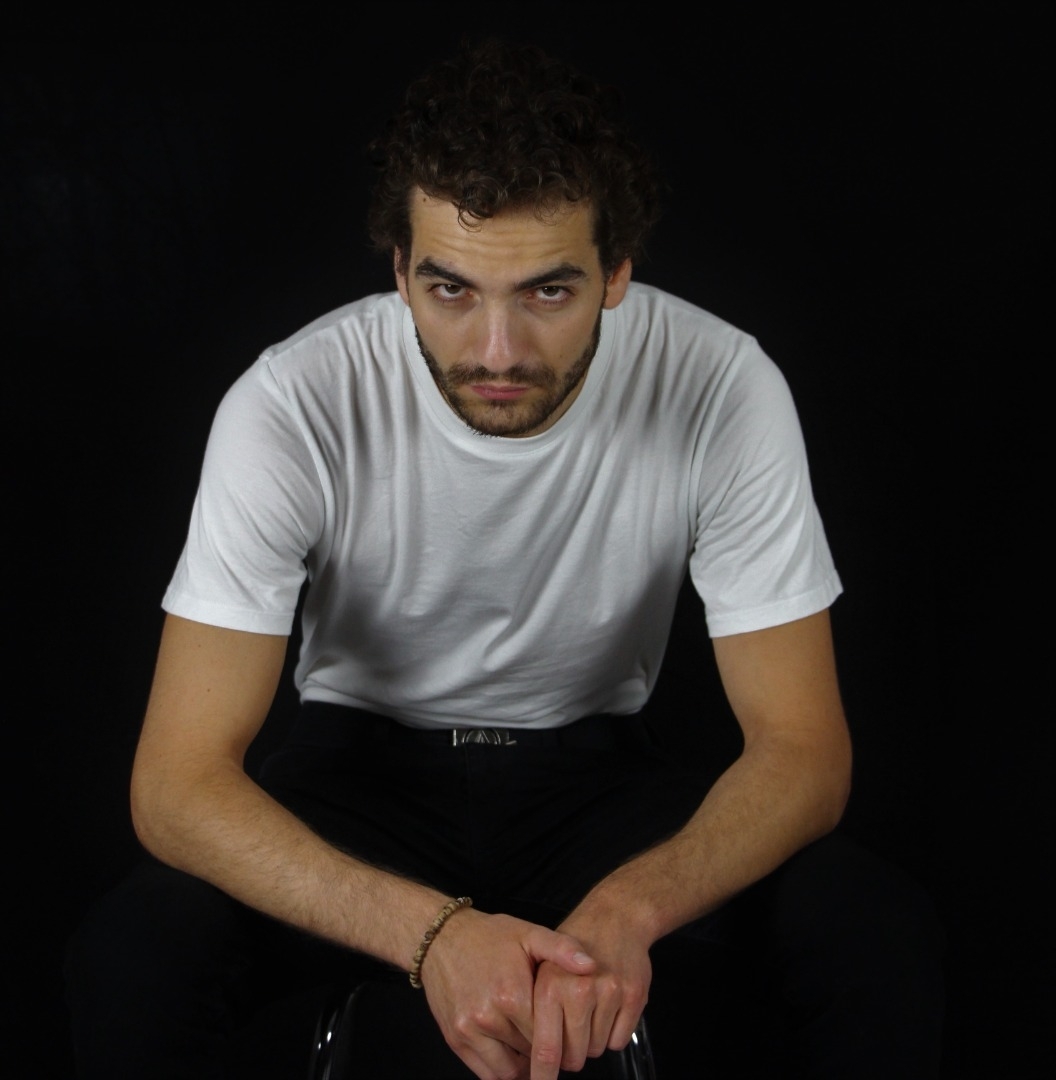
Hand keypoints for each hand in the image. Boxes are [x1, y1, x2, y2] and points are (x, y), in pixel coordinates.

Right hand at [420, 909, 594, 1079]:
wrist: (442, 938)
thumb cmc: (488, 936)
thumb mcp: (529, 934)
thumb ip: (562, 949)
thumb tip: (590, 966)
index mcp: (511, 994)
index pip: (550, 1035)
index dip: (564, 1036)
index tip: (571, 1031)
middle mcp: (488, 1017)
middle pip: (531, 1053)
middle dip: (546, 1049)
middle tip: (556, 1040)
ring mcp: (469, 1032)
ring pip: (509, 1072)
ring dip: (525, 1065)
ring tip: (535, 1047)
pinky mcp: (455, 1040)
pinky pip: (486, 1074)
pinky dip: (503, 1071)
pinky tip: (514, 1054)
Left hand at [528, 917, 651, 1079]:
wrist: (614, 917)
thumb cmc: (573, 946)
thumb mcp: (541, 966)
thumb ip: (533, 1011)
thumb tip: (529, 1061)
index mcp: (550, 987)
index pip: (545, 1050)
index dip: (542, 1075)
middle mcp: (580, 991)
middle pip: (574, 1057)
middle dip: (570, 1054)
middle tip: (570, 1030)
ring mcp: (610, 993)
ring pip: (596, 1050)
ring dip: (591, 1040)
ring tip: (589, 1009)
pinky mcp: (633, 996)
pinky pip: (619, 1041)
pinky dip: (613, 1033)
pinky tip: (608, 1007)